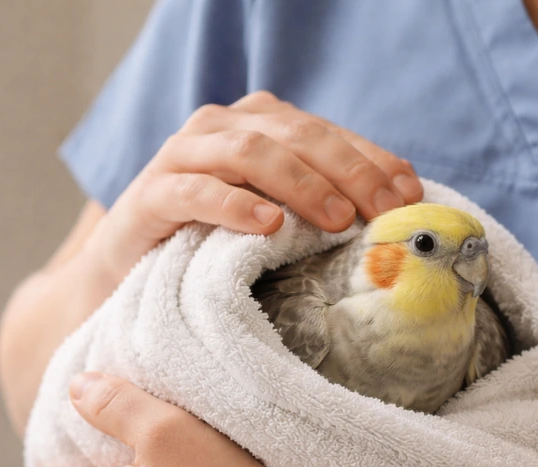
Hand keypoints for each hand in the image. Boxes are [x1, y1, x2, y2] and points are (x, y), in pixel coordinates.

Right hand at [91, 90, 423, 283]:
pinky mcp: (151, 195)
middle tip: (382, 211)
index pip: (326, 133)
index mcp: (258, 125)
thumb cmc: (214, 243)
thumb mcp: (275, 218)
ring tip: (335, 220)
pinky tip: (267, 226)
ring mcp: (182, 157)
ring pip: (249, 153)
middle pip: (295, 135)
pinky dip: (234, 205)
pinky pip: (195, 191)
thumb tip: (394, 209)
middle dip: (348, 171)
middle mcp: (221, 128)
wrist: (128, 269)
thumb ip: (320, 201)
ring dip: (300, 184)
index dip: (372, 160)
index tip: (409, 196)